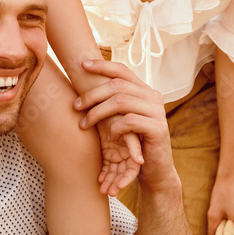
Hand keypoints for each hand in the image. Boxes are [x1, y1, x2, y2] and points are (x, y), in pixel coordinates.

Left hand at [76, 59, 177, 194]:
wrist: (155, 169)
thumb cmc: (134, 142)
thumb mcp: (123, 118)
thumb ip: (114, 102)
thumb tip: (86, 83)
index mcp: (144, 91)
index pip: (122, 71)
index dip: (102, 66)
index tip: (82, 65)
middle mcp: (153, 96)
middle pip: (117, 85)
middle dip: (93, 94)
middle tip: (75, 106)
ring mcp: (157, 111)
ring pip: (121, 101)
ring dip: (98, 112)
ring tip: (85, 124)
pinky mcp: (158, 128)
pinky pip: (129, 121)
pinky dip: (114, 128)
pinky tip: (110, 137)